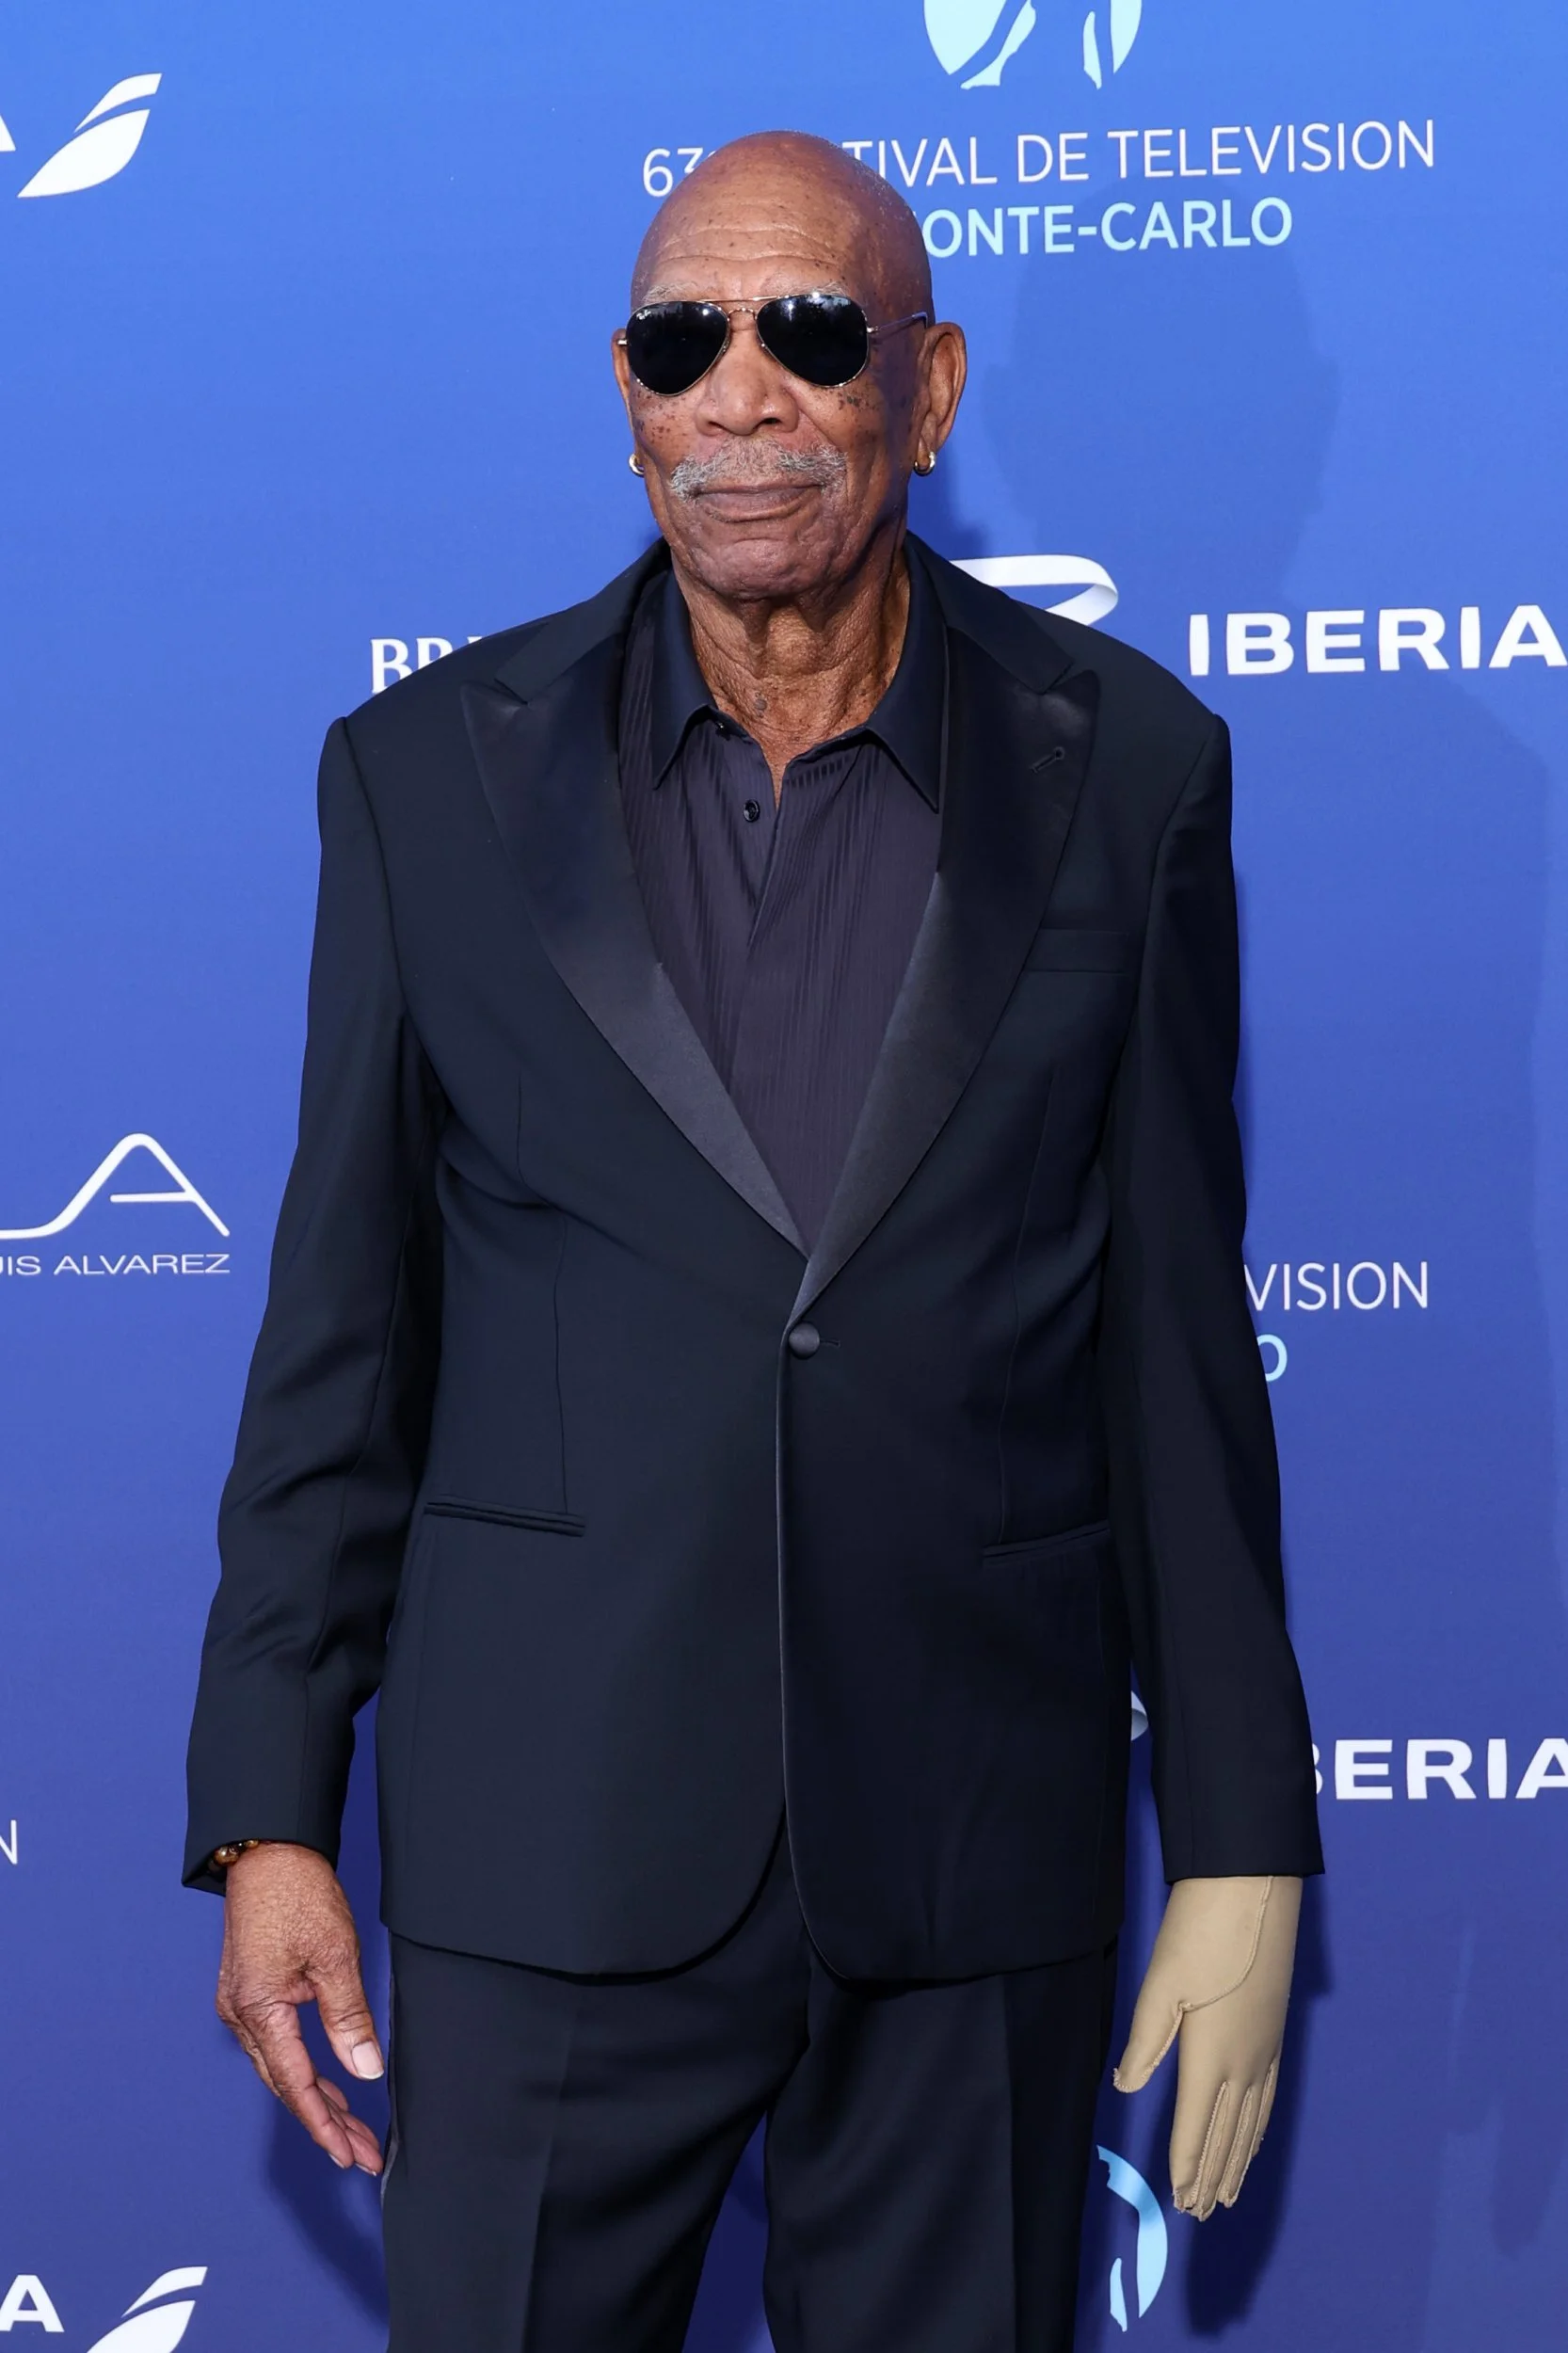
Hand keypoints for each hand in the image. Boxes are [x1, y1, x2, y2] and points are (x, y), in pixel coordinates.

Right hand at [215, 1841, 384, 2174]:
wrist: (268, 1851)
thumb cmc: (297, 1894)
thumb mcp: (333, 1955)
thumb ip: (348, 2016)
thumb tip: (365, 2069)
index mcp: (258, 2010)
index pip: (296, 2085)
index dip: (325, 2124)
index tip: (351, 2153)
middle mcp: (240, 2015)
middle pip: (286, 2085)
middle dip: (325, 2122)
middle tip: (362, 2151)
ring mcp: (241, 2004)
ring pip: (281, 2068)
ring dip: (316, 2097)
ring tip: (353, 2127)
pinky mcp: (250, 1992)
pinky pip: (277, 2045)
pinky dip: (304, 2068)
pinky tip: (328, 2081)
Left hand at [1113, 1874, 1300, 2218]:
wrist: (1254, 1891)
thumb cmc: (1200, 1931)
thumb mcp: (1160, 1983)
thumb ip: (1145, 2041)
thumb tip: (1125, 2087)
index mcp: (1210, 2053)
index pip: (1195, 2124)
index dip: (1186, 2164)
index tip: (1180, 2199)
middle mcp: (1244, 2061)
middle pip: (1226, 2134)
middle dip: (1211, 2175)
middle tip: (1200, 2213)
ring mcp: (1264, 2048)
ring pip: (1250, 2122)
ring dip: (1236, 2160)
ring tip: (1227, 2195)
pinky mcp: (1274, 2033)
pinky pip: (1267, 2098)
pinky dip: (1257, 2129)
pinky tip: (1252, 2138)